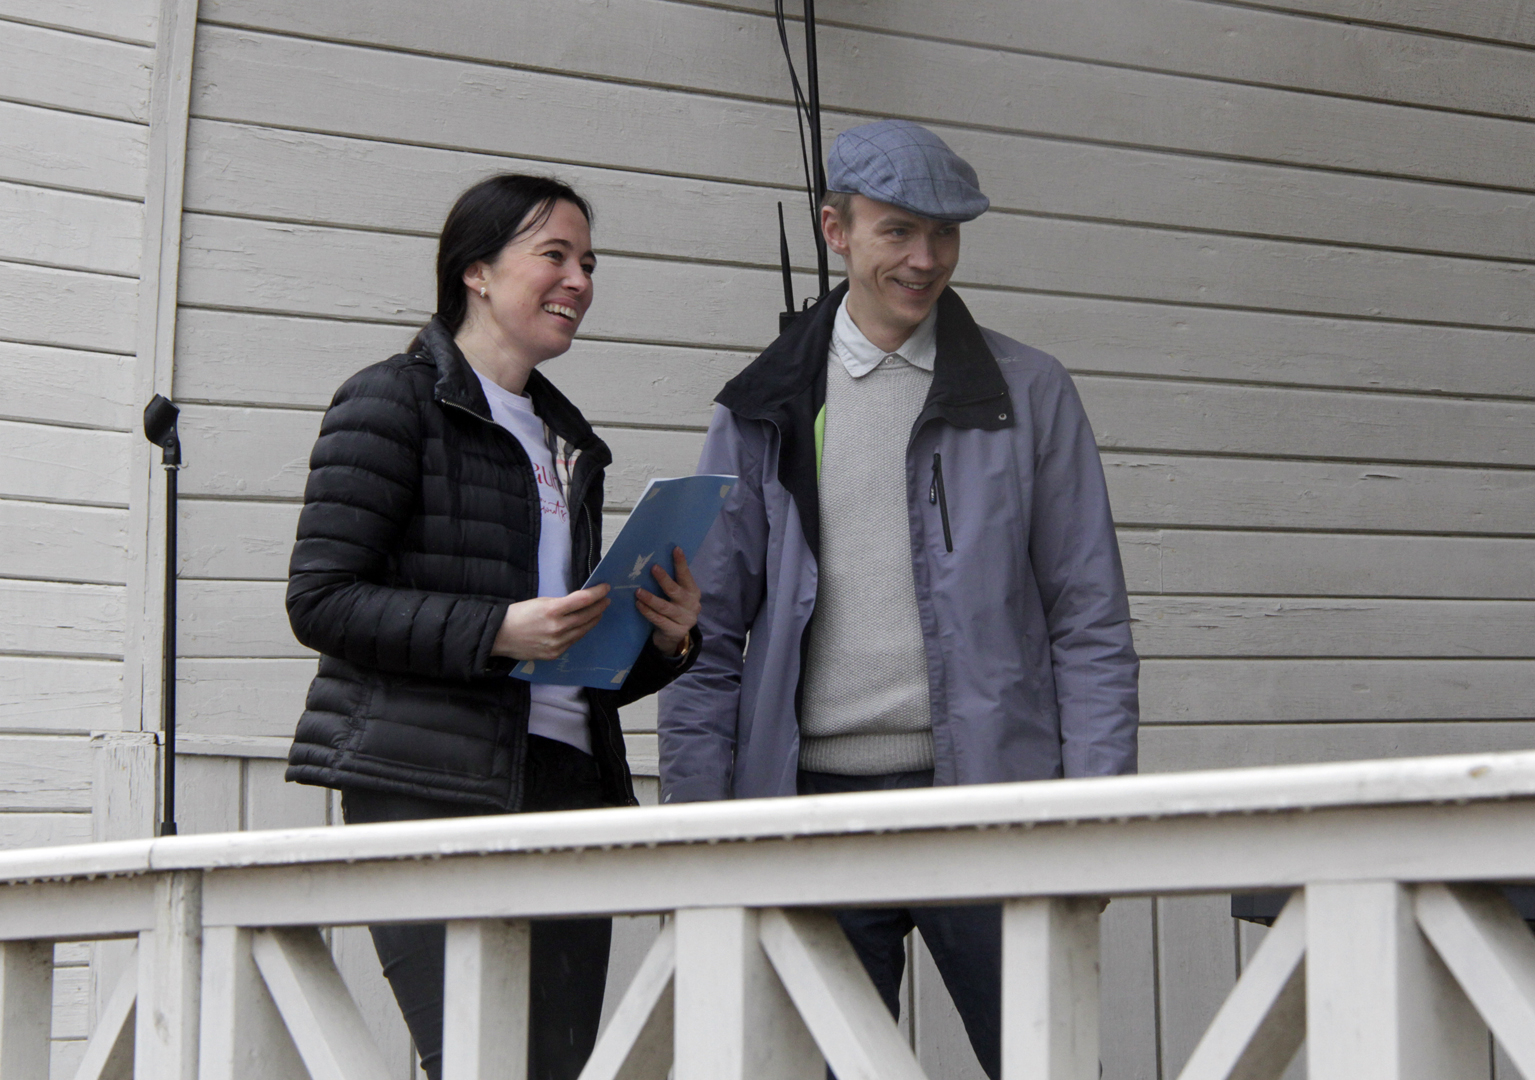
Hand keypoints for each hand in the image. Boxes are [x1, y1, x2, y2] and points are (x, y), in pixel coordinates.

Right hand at [491, 585, 610, 660]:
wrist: (500, 636)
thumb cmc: (518, 614)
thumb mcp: (540, 602)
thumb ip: (561, 604)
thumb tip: (580, 602)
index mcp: (552, 610)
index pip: (583, 600)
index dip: (597, 593)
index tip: (605, 588)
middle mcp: (557, 628)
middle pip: (587, 615)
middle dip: (599, 606)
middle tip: (606, 600)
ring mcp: (557, 643)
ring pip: (583, 630)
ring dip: (593, 620)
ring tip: (598, 612)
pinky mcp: (555, 654)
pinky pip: (573, 641)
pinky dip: (580, 632)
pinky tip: (583, 626)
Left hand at [637, 548, 700, 656]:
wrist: (674, 637)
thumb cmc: (673, 609)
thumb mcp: (676, 596)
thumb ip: (672, 583)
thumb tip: (654, 562)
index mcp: (693, 592)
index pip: (686, 576)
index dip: (681, 563)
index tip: (675, 549)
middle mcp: (692, 605)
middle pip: (675, 591)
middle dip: (664, 579)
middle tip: (653, 568)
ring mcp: (685, 619)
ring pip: (665, 607)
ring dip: (650, 598)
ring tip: (638, 591)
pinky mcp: (675, 631)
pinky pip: (659, 620)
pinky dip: (648, 612)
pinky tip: (639, 605)